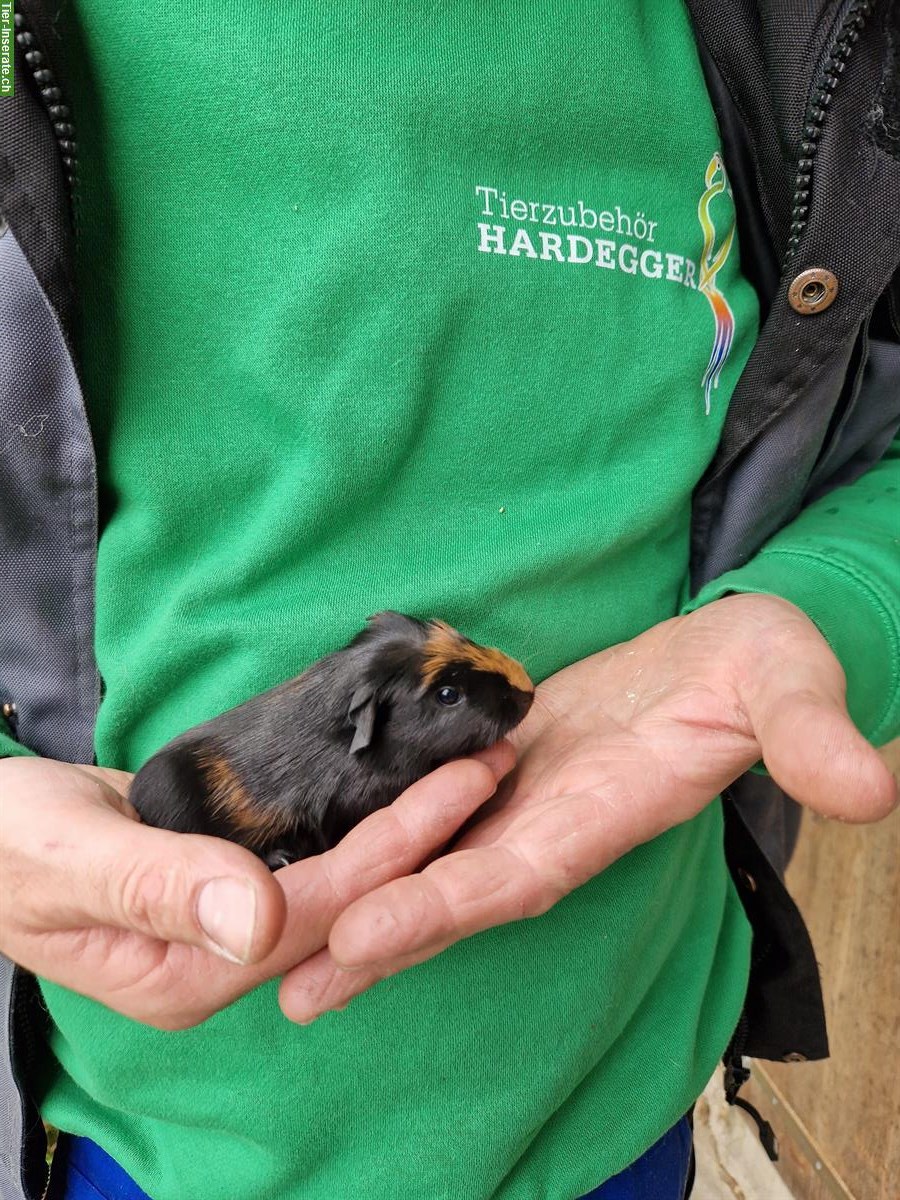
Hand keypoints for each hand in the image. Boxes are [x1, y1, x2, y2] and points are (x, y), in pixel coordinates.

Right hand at [0, 748, 511, 1027]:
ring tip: (470, 764)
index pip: (321, 907)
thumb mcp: (69, 859)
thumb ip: (159, 887)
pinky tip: (396, 780)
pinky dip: (356, 817)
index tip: (464, 782)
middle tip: (496, 759)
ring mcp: (225, 930)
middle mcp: (222, 962)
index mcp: (192, 975)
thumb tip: (257, 923)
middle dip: (426, 832)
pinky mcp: (224, 890)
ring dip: (404, 824)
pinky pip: (308, 855)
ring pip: (337, 878)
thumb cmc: (5, 847)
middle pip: (348, 897)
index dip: (396, 846)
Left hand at [281, 594, 897, 1020]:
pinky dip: (375, 831)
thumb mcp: (791, 684)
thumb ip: (812, 733)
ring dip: (359, 897)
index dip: (446, 906)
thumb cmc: (761, 668)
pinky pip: (430, 806)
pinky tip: (319, 848)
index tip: (364, 937)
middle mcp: (552, 821)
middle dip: (375, 937)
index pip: (520, 874)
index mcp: (605, 812)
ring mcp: (522, 796)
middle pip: (453, 889)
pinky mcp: (500, 763)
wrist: (724, 652)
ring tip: (276, 938)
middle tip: (283, 984)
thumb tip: (870, 787)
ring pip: (432, 857)